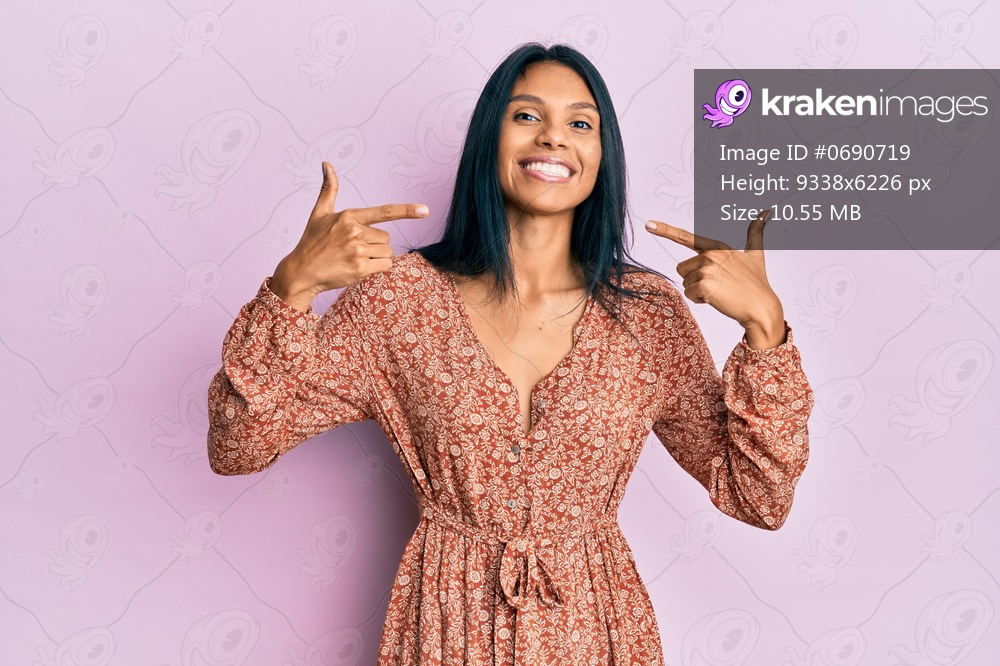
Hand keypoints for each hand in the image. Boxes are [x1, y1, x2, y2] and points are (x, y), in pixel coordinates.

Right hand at [270, 161, 428, 309]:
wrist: (301, 272)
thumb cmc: (312, 241)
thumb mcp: (319, 213)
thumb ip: (328, 189)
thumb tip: (327, 163)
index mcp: (349, 216)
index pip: (384, 212)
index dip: (406, 210)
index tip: (425, 210)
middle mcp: (354, 232)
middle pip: (387, 238)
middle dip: (375, 244)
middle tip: (352, 248)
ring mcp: (357, 251)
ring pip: (387, 252)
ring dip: (376, 257)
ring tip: (353, 258)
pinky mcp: (360, 269)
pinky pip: (385, 266)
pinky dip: (377, 268)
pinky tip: (359, 268)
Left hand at [644, 210, 785, 347]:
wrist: (761, 307)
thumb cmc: (756, 283)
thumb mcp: (756, 254)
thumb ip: (756, 232)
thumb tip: (766, 211)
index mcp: (718, 246)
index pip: (686, 237)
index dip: (665, 230)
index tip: (648, 224)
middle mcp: (710, 254)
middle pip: (683, 268)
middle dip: (695, 279)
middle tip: (719, 285)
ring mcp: (707, 269)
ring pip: (685, 282)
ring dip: (698, 290)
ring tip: (720, 291)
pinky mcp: (704, 284)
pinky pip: (689, 293)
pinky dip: (700, 299)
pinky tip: (717, 299)